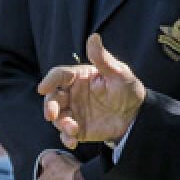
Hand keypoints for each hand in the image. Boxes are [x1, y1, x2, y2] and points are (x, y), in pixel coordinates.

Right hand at [38, 33, 144, 147]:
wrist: (136, 116)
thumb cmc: (128, 90)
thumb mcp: (120, 74)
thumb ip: (104, 59)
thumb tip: (94, 37)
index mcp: (79, 77)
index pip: (59, 76)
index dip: (49, 81)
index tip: (43, 89)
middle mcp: (73, 94)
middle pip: (53, 97)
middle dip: (49, 106)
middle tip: (51, 115)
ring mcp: (74, 112)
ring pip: (57, 117)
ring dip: (61, 124)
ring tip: (73, 130)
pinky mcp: (78, 128)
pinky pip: (66, 134)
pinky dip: (66, 138)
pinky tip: (73, 141)